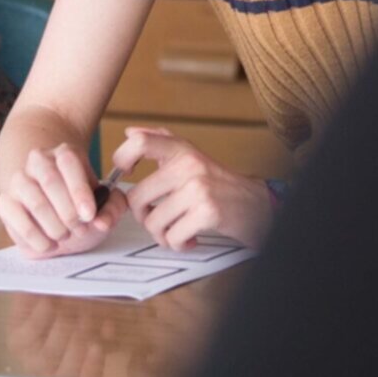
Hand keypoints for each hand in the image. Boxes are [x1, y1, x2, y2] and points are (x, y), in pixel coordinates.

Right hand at [0, 141, 127, 257]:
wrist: (56, 211)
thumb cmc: (81, 205)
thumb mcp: (104, 203)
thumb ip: (112, 209)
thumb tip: (101, 222)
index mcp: (65, 153)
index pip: (68, 162)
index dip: (79, 190)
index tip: (89, 215)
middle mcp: (38, 161)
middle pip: (50, 180)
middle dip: (68, 211)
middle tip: (79, 230)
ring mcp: (19, 180)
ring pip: (34, 201)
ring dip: (53, 225)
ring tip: (65, 236)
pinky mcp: (5, 201)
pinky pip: (14, 217)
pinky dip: (34, 235)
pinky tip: (48, 244)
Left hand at [111, 126, 274, 250]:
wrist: (256, 205)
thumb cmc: (219, 185)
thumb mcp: (192, 156)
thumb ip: (160, 142)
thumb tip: (130, 132)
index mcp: (182, 150)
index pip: (140, 143)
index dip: (122, 159)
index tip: (127, 173)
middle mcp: (189, 165)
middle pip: (137, 197)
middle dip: (145, 217)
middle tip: (161, 219)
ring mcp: (198, 188)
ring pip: (153, 222)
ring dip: (163, 235)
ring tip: (178, 230)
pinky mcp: (207, 212)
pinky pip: (173, 237)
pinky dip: (179, 244)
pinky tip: (190, 238)